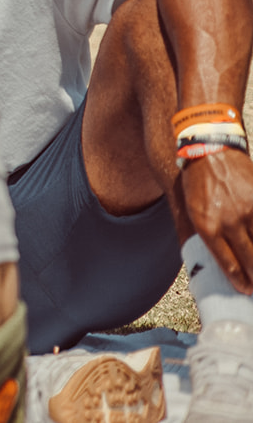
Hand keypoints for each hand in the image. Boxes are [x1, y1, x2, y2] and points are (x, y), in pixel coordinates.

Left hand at [181, 151, 252, 293]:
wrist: (211, 150)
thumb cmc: (198, 182)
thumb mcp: (194, 210)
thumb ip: (208, 234)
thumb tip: (222, 258)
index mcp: (207, 226)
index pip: (228, 263)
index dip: (240, 280)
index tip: (245, 289)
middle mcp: (229, 221)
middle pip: (250, 260)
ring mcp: (248, 211)